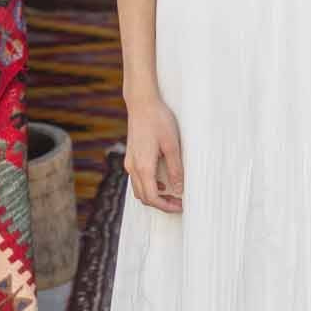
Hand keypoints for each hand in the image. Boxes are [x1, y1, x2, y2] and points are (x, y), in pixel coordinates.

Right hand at [124, 96, 183, 214]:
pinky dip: (149, 185)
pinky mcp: (131, 157)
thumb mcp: (172, 145)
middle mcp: (133, 167)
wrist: (142, 103)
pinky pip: (137, 179)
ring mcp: (130, 162)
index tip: (180, 207)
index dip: (166, 206)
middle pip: (144, 197)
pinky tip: (162, 181)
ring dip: (154, 196)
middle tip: (178, 203)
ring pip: (139, 189)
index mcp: (143, 166)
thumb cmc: (158, 120)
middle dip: (161, 204)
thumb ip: (175, 168)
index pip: (152, 197)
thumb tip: (179, 189)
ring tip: (172, 193)